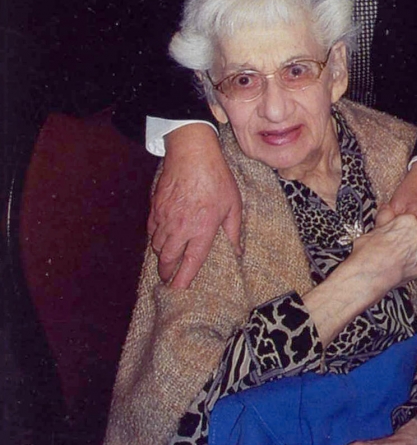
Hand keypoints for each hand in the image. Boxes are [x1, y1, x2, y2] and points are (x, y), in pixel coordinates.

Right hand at [147, 123, 241, 287]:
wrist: (192, 153)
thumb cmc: (216, 178)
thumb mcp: (233, 205)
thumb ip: (233, 231)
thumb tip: (237, 252)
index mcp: (202, 229)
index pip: (189, 264)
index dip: (182, 281)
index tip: (178, 291)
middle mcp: (180, 227)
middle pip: (167, 259)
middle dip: (167, 272)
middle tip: (170, 277)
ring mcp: (165, 217)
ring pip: (157, 245)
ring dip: (162, 254)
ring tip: (169, 257)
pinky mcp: (155, 207)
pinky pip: (151, 230)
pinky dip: (155, 237)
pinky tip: (163, 236)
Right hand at [349, 214, 416, 292]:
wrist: (368, 276)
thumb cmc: (368, 254)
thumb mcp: (373, 229)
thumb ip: (384, 217)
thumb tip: (385, 212)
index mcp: (408, 221)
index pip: (408, 220)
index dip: (398, 228)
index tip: (393, 233)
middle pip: (415, 235)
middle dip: (405, 240)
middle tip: (391, 246)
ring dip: (409, 253)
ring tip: (393, 258)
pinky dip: (410, 266)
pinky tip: (397, 267)